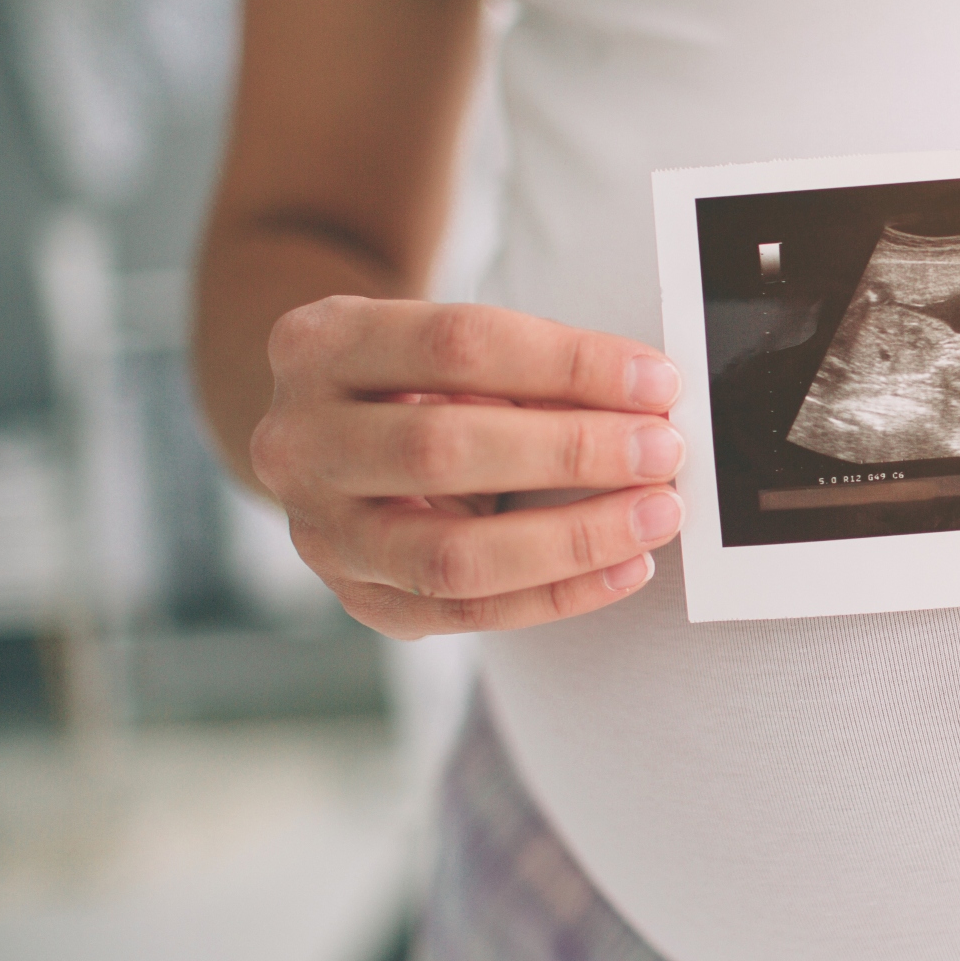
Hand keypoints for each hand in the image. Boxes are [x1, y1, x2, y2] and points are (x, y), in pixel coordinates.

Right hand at [250, 297, 685, 637]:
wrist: (331, 434)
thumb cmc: (412, 382)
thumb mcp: (447, 348)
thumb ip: (528, 370)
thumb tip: (644, 399)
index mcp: (318, 346)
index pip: (457, 345)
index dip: (569, 363)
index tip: (654, 380)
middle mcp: (298, 442)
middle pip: (443, 450)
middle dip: (572, 451)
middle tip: (661, 450)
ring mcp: (318, 532)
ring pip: (450, 556)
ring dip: (573, 538)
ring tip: (654, 516)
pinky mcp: (357, 598)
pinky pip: (466, 615)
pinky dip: (559, 595)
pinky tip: (625, 568)